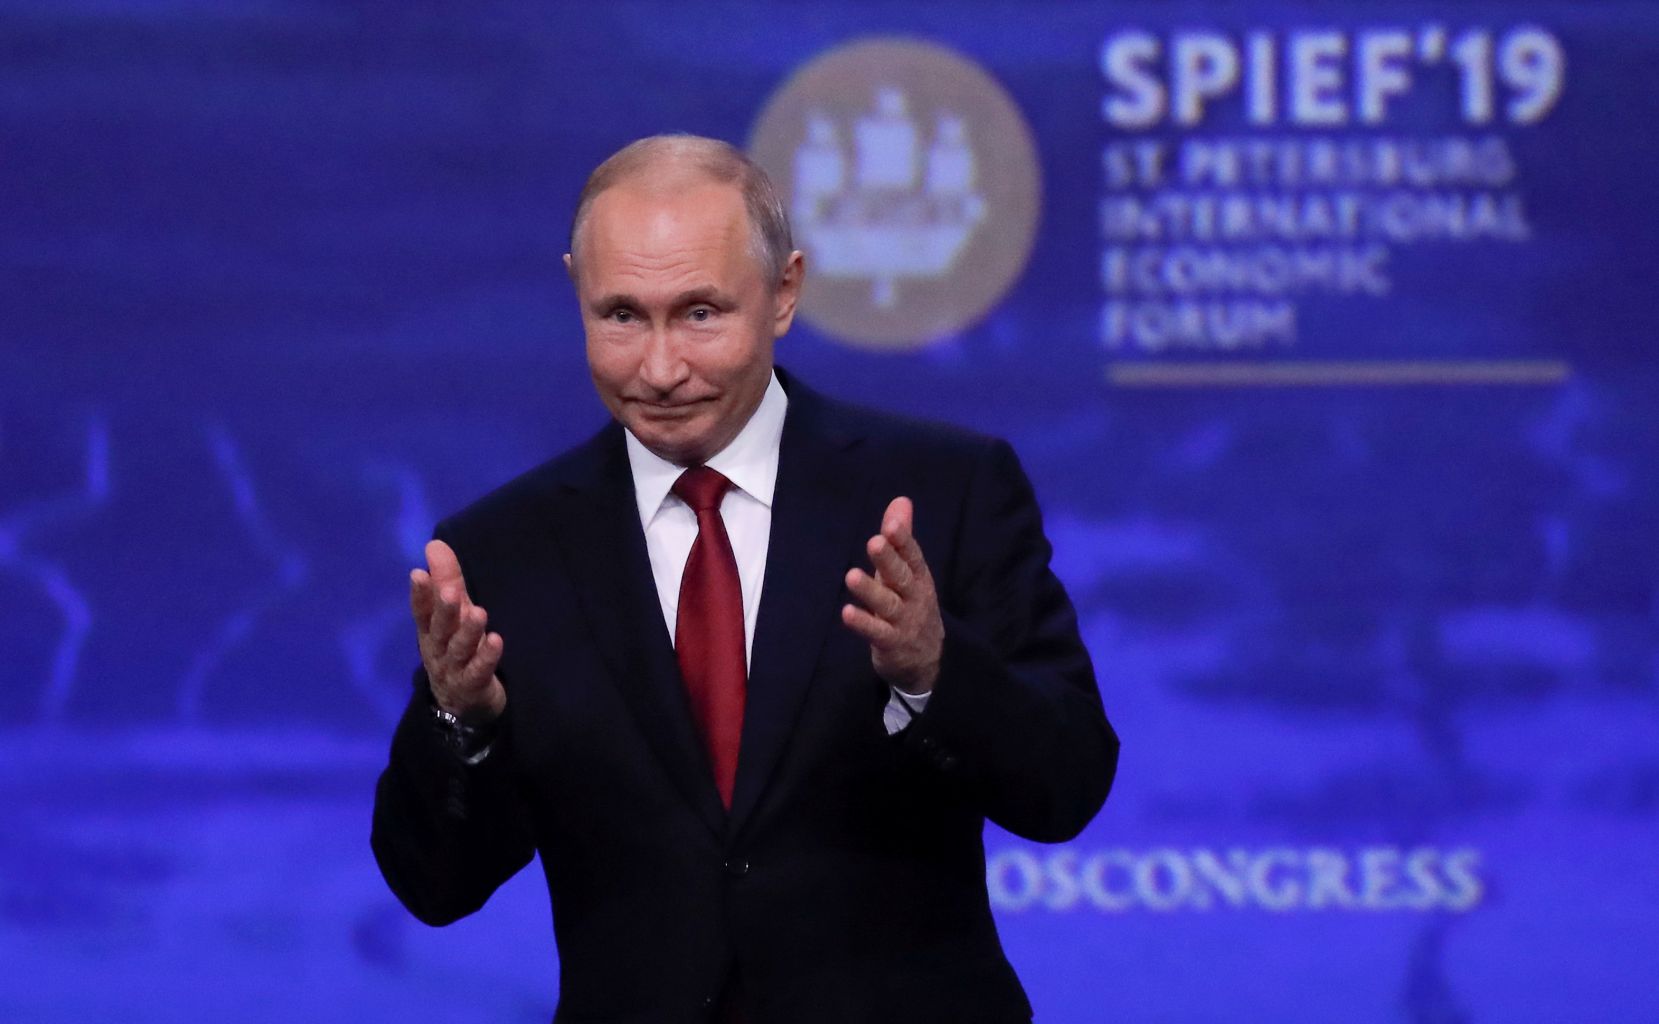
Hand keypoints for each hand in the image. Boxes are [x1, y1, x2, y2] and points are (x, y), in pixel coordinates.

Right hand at [410, 539, 505, 721]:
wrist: (461, 703)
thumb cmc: (455, 648)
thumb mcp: (451, 615)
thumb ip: (446, 580)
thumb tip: (435, 545)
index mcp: (429, 631)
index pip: (422, 611)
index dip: (420, 594)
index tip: (418, 574)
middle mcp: (438, 649)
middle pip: (439, 629)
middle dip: (444, 610)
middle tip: (450, 591)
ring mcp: (454, 669)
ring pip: (459, 649)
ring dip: (468, 631)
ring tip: (479, 613)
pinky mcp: (473, 684)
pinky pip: (480, 670)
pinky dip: (487, 656)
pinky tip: (496, 641)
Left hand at [841, 497, 943, 694]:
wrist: (930, 660)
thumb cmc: (912, 605)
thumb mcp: (908, 571)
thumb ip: (901, 538)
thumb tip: (900, 500)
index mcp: (919, 577)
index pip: (913, 556)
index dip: (903, 541)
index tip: (891, 525)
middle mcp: (914, 597)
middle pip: (901, 577)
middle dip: (888, 560)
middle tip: (874, 542)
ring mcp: (904, 622)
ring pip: (887, 604)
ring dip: (870, 590)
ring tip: (851, 575)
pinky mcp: (891, 643)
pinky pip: (877, 632)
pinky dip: (863, 623)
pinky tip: (847, 613)